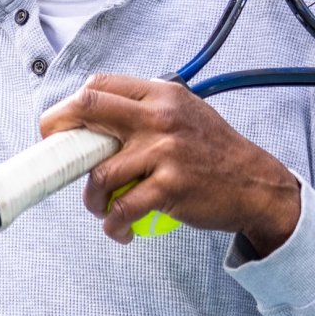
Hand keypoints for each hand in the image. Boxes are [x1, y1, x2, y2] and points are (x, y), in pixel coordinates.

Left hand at [39, 75, 300, 253]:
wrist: (257, 185)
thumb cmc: (212, 153)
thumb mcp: (183, 114)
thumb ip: (144, 110)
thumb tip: (92, 118)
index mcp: (160, 94)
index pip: (98, 86)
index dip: (68, 107)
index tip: (58, 129)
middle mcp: (160, 116)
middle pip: (88, 110)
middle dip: (59, 134)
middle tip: (57, 159)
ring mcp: (165, 150)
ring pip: (100, 173)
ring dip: (92, 198)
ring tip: (102, 209)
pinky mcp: (170, 186)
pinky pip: (123, 208)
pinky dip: (113, 224)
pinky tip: (119, 229)